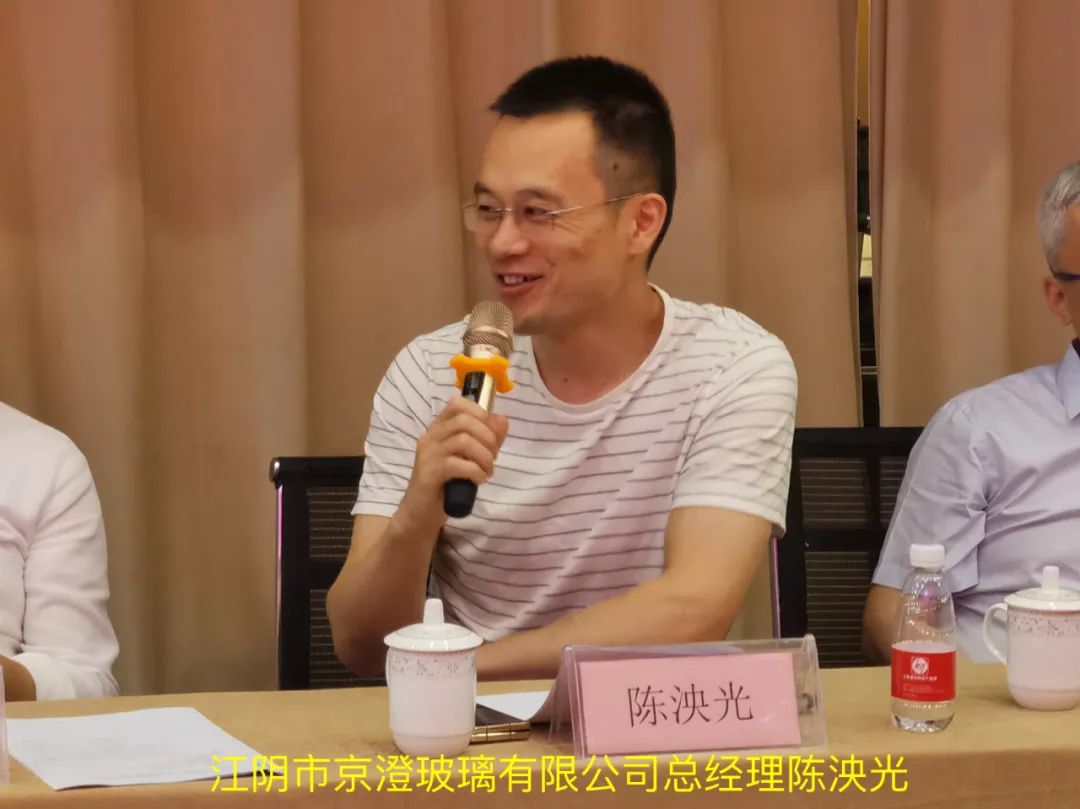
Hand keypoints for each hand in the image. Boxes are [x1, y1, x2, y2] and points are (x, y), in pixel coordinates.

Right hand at [399, 397, 508, 525]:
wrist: (421, 513)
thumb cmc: (446, 483)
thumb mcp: (469, 457)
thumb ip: (486, 438)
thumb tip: (502, 420)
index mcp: (439, 428)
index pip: (457, 404)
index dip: (479, 413)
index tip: (491, 434)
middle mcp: (430, 436)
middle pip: (464, 421)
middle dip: (487, 437)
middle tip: (492, 456)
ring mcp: (427, 454)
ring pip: (463, 441)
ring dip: (484, 456)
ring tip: (487, 470)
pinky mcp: (429, 473)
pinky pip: (458, 465)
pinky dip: (476, 472)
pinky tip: (479, 480)